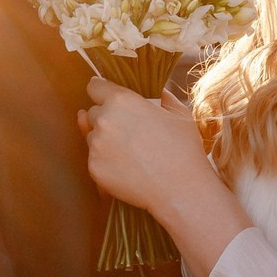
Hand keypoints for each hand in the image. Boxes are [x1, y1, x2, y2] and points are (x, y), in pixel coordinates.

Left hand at [79, 79, 211, 216]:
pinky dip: (106, 162)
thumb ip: (164, 97)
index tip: (105, 96)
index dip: (101, 91)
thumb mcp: (179, 114)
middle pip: (93, 112)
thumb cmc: (183, 149)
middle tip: (129, 132)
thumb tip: (158, 92)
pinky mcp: (93, 168)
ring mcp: (96, 145)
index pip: (95, 86)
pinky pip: (95, 159)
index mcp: (122, 101)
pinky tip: (127, 167)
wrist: (179, 189)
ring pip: (92, 137)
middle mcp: (103, 120)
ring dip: (105, 140)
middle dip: (106, 118)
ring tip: (131, 152)